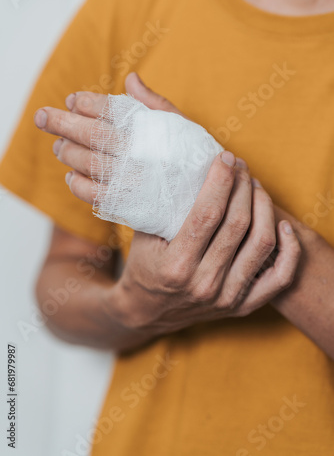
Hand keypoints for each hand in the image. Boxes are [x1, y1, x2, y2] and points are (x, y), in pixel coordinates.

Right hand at [34, 73, 300, 335]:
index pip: (208, 213)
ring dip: (264, 207)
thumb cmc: (144, 266)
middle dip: (242, 186)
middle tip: (240, 166)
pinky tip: (282, 225)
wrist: (146, 312)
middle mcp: (204, 285)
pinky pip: (279, 278)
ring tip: (254, 187)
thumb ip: (160, 205)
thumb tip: (176, 159)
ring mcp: (226, 298)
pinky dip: (288, 249)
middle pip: (238, 223)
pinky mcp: (242, 306)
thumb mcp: (143, 235)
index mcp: (176, 267)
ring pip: (262, 244)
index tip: (225, 158)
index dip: (221, 180)